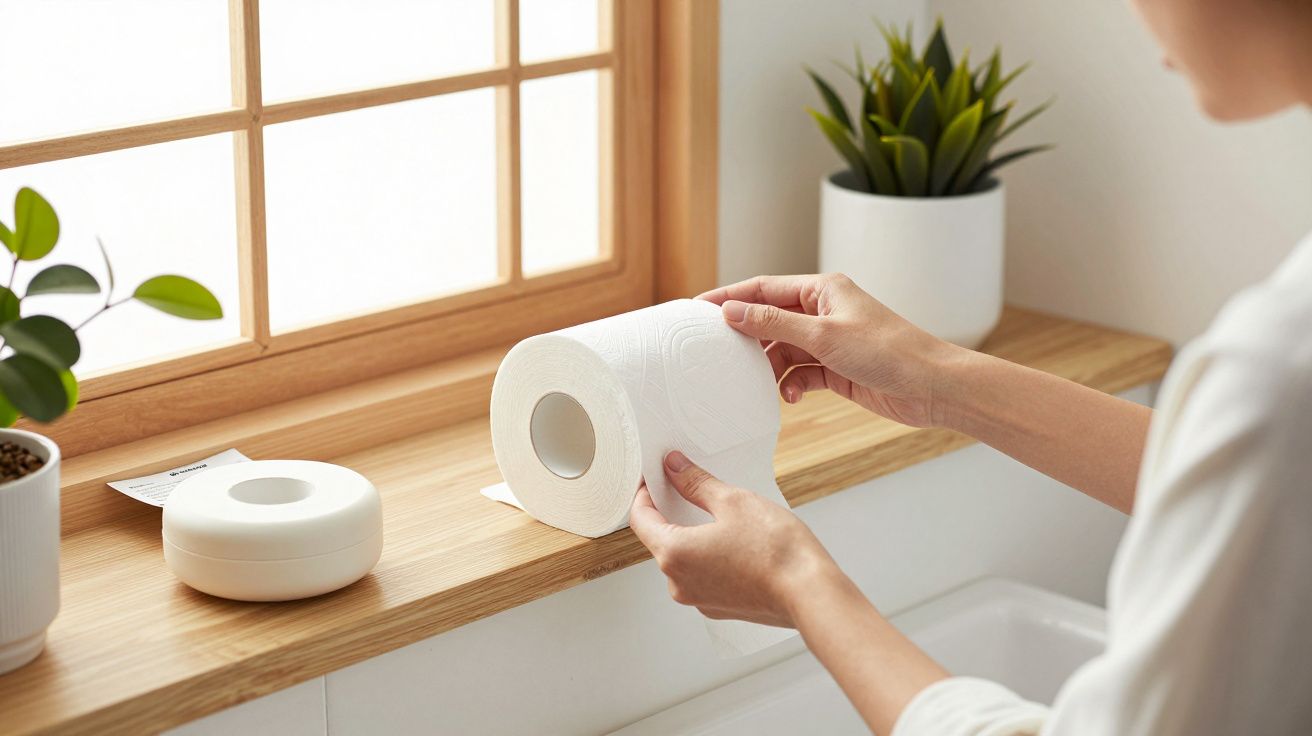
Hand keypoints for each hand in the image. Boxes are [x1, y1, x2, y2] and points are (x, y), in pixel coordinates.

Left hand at [629, 451, 844, 627]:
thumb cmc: (775, 550)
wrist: (810, 594)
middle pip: (661, 539)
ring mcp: (698, 599)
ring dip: (694, 535)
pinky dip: (710, 557)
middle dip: (672, 512)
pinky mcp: (719, 608)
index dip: (644, 493)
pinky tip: (735, 542)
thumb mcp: (733, 501)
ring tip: (721, 515)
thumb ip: (695, 484)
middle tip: (688, 486)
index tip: (654, 477)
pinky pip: (703, 576)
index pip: (640, 519)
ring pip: (684, 559)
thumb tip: (674, 468)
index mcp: (674, 554)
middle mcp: (678, 583)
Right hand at [699, 273, 964, 427]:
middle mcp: (824, 312)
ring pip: (782, 350)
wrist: (932, 388)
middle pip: (770, 320)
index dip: (729, 297)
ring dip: (769, 368)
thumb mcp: (824, 336)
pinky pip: (799, 373)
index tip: (697, 309)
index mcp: (823, 290)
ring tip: (757, 383)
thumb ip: (774, 323)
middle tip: (715, 354)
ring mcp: (830, 341)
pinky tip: (787, 397)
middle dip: (746, 338)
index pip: (764, 288)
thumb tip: (732, 312)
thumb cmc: (889, 352)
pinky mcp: (836, 370)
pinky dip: (789, 384)